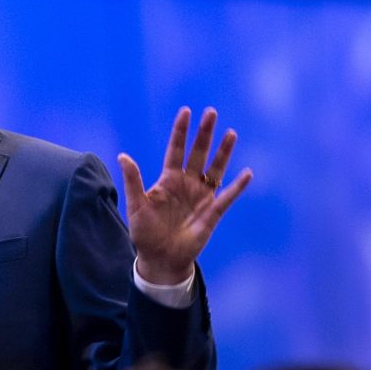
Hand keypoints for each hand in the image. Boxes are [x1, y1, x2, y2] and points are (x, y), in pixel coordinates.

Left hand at [117, 107, 252, 284]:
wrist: (161, 258)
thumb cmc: (145, 232)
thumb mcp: (136, 206)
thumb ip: (133, 181)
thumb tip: (123, 156)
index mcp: (168, 180)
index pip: (175, 150)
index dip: (181, 132)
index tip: (186, 112)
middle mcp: (187, 184)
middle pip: (198, 153)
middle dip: (204, 134)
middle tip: (211, 112)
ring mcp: (201, 197)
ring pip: (215, 169)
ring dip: (223, 152)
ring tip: (231, 133)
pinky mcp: (212, 212)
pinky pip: (228, 196)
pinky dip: (238, 186)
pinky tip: (247, 173)